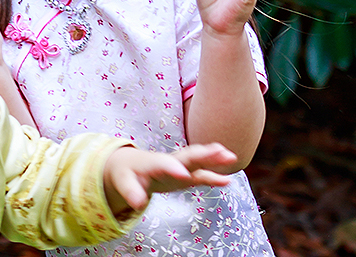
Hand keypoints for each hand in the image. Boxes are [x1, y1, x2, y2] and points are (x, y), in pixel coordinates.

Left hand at [103, 143, 235, 213]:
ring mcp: (180, 166)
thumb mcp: (123, 182)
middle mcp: (170, 161)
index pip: (165, 164)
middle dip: (204, 154)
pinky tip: (227, 180)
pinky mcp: (186, 175)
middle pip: (188, 156)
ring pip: (199, 161)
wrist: (131, 164)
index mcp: (154, 162)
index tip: (185, 175)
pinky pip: (201, 174)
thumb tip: (137, 204)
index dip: (174, 168)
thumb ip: (131, 191)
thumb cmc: (127, 172)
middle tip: (220, 151)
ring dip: (214, 158)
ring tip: (231, 156)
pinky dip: (214, 176)